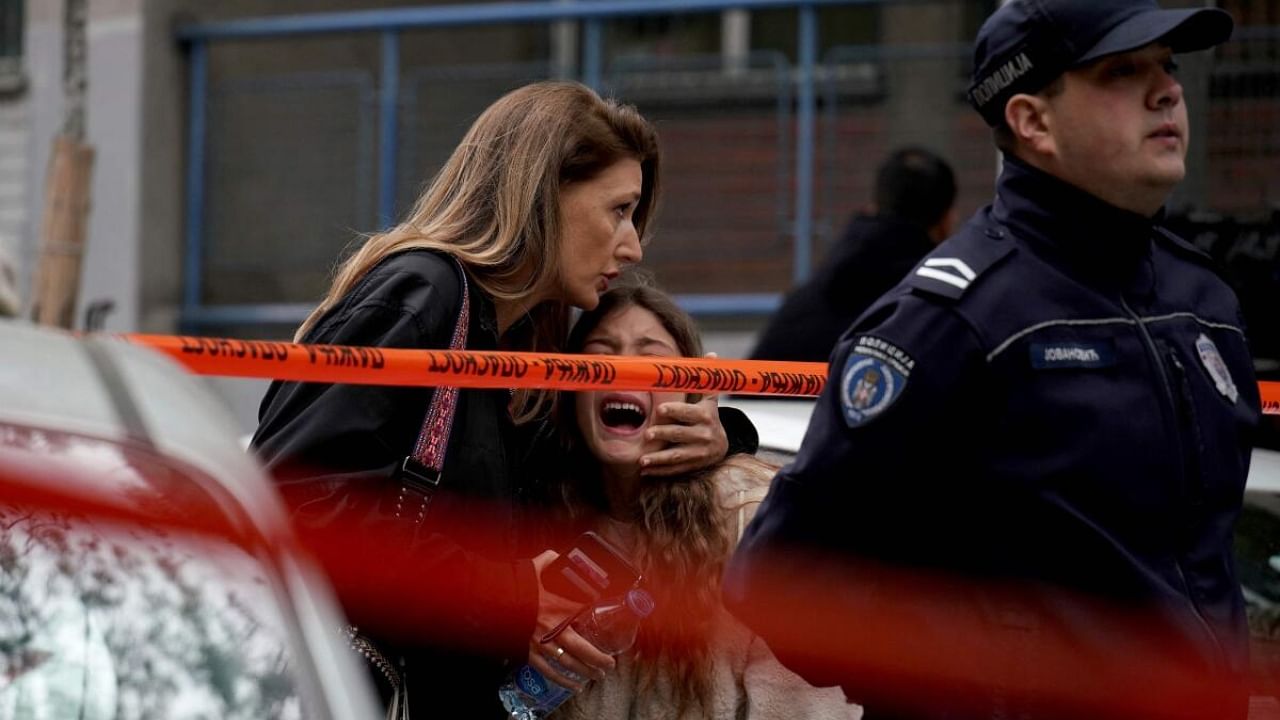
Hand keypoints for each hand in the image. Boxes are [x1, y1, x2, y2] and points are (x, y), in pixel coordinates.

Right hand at [528, 550, 614, 688]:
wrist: (493, 595)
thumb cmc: (518, 580)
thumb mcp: (540, 564)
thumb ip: (554, 560)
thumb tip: (560, 556)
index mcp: (562, 606)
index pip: (590, 617)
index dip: (604, 622)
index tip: (614, 628)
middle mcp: (555, 628)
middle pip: (584, 650)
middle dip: (600, 660)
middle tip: (610, 665)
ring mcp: (542, 643)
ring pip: (570, 664)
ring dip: (586, 672)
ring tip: (597, 676)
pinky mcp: (529, 652)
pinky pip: (549, 671)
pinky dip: (563, 681)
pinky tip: (575, 686)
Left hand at [640, 353, 728, 476]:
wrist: (723, 445)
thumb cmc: (709, 418)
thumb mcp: (709, 401)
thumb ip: (705, 382)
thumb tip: (711, 355)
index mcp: (706, 417)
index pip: (689, 413)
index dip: (675, 411)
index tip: (659, 410)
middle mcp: (704, 435)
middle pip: (680, 434)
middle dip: (663, 434)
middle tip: (647, 434)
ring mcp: (699, 453)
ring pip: (677, 456)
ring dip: (658, 459)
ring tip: (642, 460)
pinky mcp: (693, 466)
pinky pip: (675, 469)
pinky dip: (660, 471)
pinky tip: (645, 470)